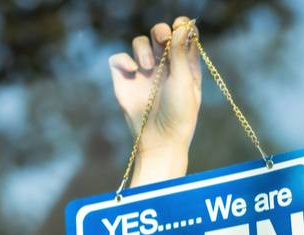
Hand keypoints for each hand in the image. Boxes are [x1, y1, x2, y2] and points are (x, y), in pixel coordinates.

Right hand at [109, 16, 201, 158]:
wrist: (159, 140)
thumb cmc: (179, 114)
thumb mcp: (184, 81)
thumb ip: (181, 53)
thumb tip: (181, 26)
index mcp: (184, 65)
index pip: (182, 36)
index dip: (181, 27)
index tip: (180, 26)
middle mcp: (164, 66)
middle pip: (159, 34)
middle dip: (160, 31)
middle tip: (163, 38)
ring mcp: (143, 72)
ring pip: (140, 43)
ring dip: (144, 49)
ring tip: (148, 67)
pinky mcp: (125, 80)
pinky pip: (119, 58)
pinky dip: (124, 60)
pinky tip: (133, 72)